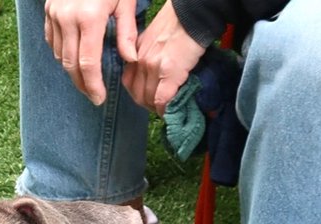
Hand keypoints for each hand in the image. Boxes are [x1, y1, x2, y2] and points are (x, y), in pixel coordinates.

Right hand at [43, 0, 139, 105]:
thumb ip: (126, 32)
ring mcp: (54, 15)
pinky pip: (52, 42)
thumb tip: (130, 60)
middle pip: (71, 64)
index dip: (93, 85)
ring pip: (59, 55)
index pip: (88, 63)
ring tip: (86, 79)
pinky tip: (74, 59)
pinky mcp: (48, 12)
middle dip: (82, 84)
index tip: (99, 98)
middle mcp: (67, 18)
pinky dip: (62, 54)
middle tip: (93, 95)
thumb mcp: (125, 1)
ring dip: (72, 70)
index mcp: (90, 17)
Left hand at [121, 0, 205, 114]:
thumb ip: (147, 55)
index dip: (138, 95)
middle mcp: (140, 62)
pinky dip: (165, 109)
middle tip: (158, 107)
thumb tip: (154, 73)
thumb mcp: (152, 39)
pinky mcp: (169, 72)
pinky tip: (170, 110)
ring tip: (166, 108)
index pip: (129, 83)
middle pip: (137, 94)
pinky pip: (162, 99)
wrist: (191, 15)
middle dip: (147, 105)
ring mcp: (153, 68)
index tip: (148, 99)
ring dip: (156, 108)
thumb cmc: (176, 24)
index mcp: (135, 54)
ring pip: (148, 99)